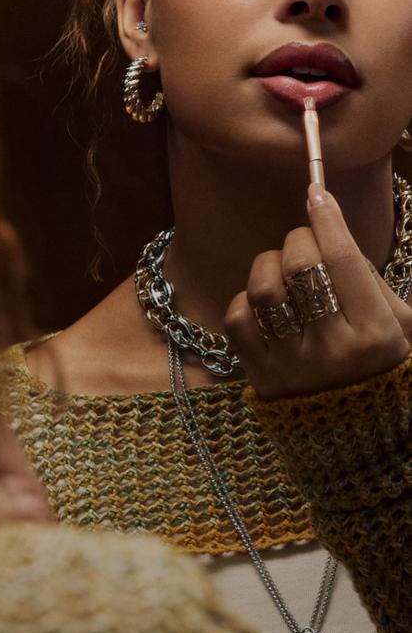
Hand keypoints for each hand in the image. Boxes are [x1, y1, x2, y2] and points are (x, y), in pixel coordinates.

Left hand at [225, 184, 411, 399]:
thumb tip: (329, 228)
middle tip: (306, 246)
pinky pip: (237, 319)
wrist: (355, 439)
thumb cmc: (380, 369)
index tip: (317, 193)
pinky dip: (246, 301)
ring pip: (264, 289)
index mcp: (376, 335)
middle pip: (301, 267)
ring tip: (282, 273)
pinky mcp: (259, 377)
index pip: (345, 261)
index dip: (328, 220)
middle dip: (299, 241)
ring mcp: (292, 366)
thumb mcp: (401, 327)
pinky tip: (265, 307)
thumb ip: (372, 281)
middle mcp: (333, 350)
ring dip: (269, 266)